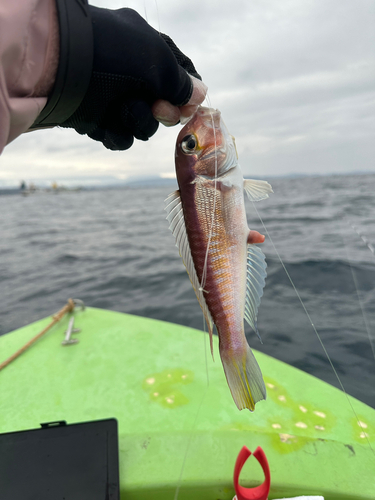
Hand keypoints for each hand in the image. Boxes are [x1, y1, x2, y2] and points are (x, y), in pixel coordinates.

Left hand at [61, 7, 206, 149]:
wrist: (59, 70)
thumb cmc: (113, 55)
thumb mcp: (157, 61)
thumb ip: (182, 83)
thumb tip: (201, 94)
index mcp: (146, 48)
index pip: (177, 71)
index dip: (187, 91)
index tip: (191, 106)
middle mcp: (130, 73)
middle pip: (163, 105)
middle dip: (162, 111)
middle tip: (157, 108)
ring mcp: (113, 97)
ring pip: (142, 125)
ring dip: (138, 122)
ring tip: (122, 110)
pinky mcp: (96, 119)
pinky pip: (120, 137)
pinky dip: (117, 134)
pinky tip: (108, 125)